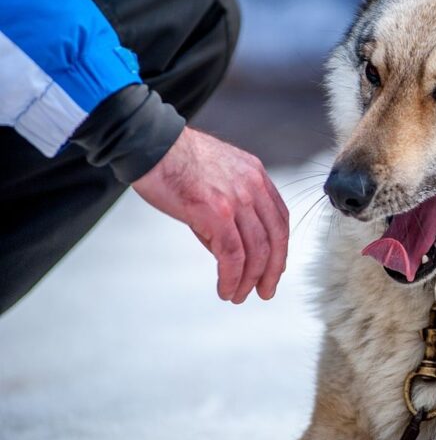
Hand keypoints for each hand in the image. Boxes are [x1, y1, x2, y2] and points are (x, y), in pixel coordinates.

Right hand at [133, 127, 289, 302]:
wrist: (151, 144)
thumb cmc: (175, 161)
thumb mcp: (216, 179)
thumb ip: (229, 210)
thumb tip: (229, 250)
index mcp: (256, 176)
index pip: (279, 219)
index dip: (280, 248)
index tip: (274, 267)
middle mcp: (253, 187)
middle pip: (276, 238)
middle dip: (273, 270)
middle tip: (265, 291)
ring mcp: (236, 199)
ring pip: (256, 250)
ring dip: (250, 280)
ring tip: (238, 295)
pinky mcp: (216, 212)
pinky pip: (232, 254)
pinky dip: (232, 277)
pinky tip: (225, 288)